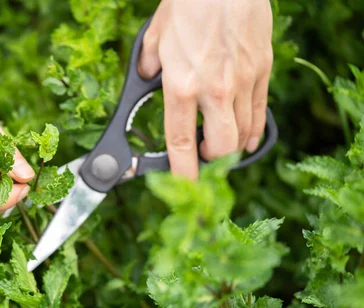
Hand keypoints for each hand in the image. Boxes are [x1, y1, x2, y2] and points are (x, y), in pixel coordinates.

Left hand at [138, 0, 273, 179]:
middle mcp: (214, 90)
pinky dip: (254, 132)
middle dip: (210, 161)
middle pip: (221, 147)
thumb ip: (148, 65)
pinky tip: (248, 139)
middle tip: (201, 157)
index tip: (184, 187)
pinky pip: (261, 113)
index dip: (183, 172)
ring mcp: (243, 82)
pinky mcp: (263, 70)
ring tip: (219, 146)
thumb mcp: (155, 35)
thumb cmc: (189, 3)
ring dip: (231, 148)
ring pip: (244, 134)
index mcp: (181, 85)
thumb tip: (146, 76)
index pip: (180, 143)